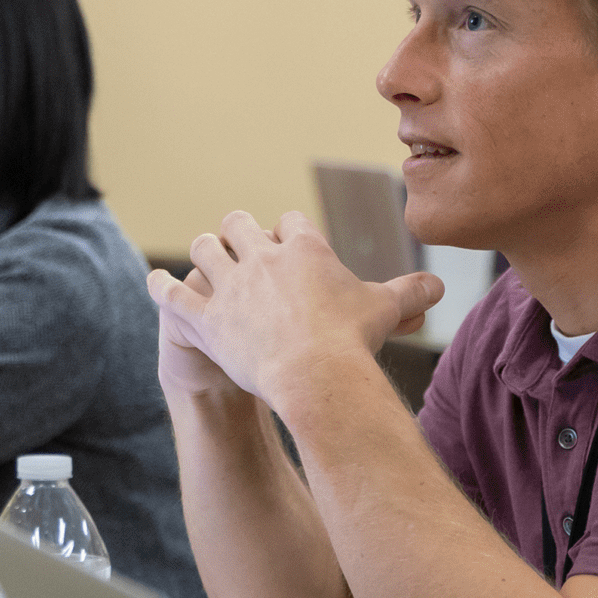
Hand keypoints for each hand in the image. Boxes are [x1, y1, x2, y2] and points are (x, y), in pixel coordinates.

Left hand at [144, 210, 440, 408]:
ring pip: (204, 251)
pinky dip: (161, 288)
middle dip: (238, 230)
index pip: (289, 222)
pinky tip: (155, 283)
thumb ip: (411, 293)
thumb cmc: (353, 342)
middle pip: (240, 224)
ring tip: (203, 255)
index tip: (288, 239)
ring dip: (204, 252)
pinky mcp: (205, 319)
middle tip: (237, 238)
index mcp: (303, 248)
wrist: (317, 375)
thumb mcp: (387, 310)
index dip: (287, 230)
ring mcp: (230, 286)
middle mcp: (262, 257)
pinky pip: (173, 295)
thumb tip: (442, 286)